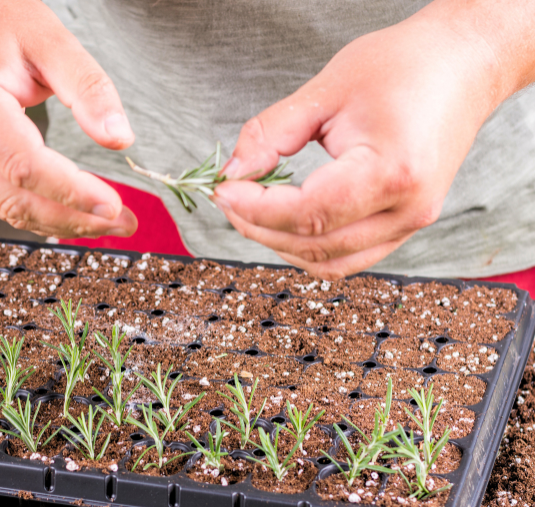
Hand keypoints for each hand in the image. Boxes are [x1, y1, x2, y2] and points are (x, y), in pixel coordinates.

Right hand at [0, 0, 137, 237]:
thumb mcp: (51, 39)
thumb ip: (88, 88)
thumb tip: (120, 140)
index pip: (25, 167)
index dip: (72, 193)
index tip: (115, 205)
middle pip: (15, 200)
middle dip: (74, 218)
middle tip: (124, 223)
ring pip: (6, 209)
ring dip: (61, 223)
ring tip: (109, 222)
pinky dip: (40, 212)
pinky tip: (75, 212)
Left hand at [212, 4, 518, 278]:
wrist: (464, 65)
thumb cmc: (403, 66)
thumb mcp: (326, 90)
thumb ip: (272, 134)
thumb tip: (233, 173)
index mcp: (392, 172)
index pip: (308, 213)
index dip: (256, 209)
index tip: (222, 191)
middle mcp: (408, 209)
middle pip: (315, 244)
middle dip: (259, 227)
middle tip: (228, 197)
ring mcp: (412, 222)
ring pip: (329, 261)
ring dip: (280, 243)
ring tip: (250, 209)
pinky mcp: (406, 225)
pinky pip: (348, 256)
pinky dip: (308, 246)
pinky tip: (282, 219)